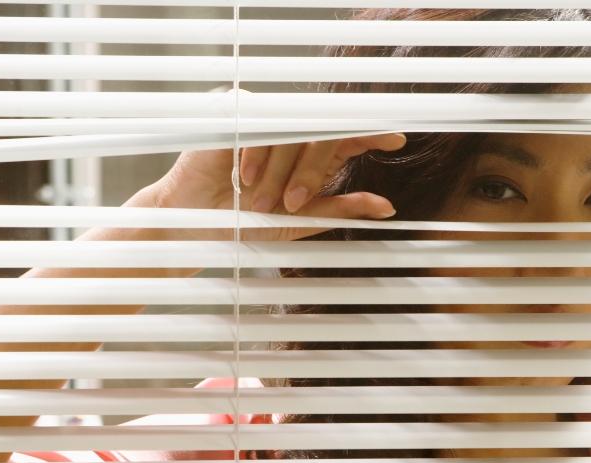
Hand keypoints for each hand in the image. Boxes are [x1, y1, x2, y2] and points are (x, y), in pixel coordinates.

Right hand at [152, 132, 407, 240]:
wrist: (193, 223)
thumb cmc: (242, 224)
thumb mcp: (298, 222)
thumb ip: (340, 210)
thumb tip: (386, 207)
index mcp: (310, 157)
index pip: (347, 137)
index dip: (372, 134)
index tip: (396, 139)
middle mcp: (292, 134)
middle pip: (322, 136)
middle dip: (308, 173)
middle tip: (290, 202)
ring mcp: (264, 120)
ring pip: (293, 133)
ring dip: (277, 172)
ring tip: (256, 198)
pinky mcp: (236, 110)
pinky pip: (261, 123)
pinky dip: (255, 154)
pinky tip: (242, 176)